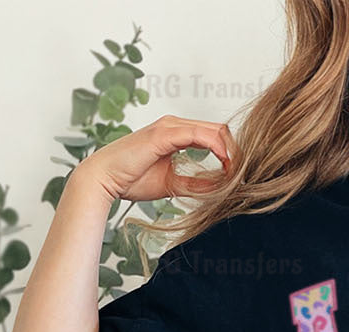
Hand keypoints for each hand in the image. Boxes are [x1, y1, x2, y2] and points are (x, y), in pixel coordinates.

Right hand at [75, 114, 237, 202]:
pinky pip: (200, 135)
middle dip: (235, 151)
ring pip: (213, 130)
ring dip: (230, 150)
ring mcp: (169, 126)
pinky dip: (217, 148)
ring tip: (237, 172)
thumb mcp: (173, 184)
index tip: (239, 173)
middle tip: (244, 173)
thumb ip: (196, 184)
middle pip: (218, 129)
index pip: (213, 135)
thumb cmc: (131, 179)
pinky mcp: (164, 134)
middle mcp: (174, 125)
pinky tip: (226, 164)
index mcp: (175, 133)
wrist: (104, 180)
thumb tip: (220, 189)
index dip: (230, 152)